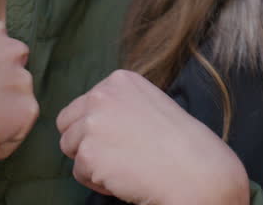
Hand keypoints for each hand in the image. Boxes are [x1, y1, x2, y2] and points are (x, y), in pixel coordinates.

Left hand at [57, 69, 249, 204]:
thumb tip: (90, 121)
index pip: (83, 105)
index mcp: (119, 80)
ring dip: (92, 163)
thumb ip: (118, 105)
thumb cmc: (180, 143)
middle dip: (86, 142)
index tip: (125, 138)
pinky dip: (98, 181)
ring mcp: (93, 123)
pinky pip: (79, 173)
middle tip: (119, 154)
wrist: (194, 169)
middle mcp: (101, 95)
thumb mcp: (149, 104)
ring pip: (71, 149)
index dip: (98, 128)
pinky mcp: (88, 153)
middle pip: (68, 125)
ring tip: (124, 165)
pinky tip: (125, 177)